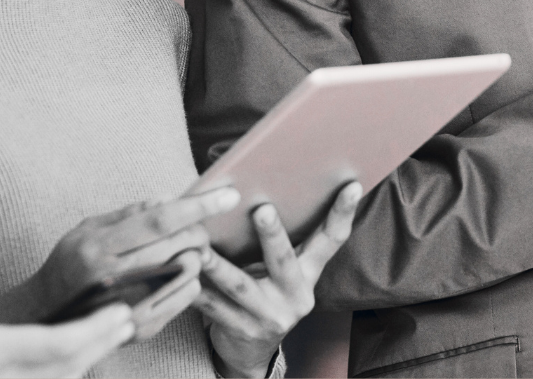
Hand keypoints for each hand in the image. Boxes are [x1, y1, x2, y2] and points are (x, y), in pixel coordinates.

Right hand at [0, 187, 239, 326]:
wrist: (46, 314)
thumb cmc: (70, 262)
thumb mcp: (88, 228)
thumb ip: (129, 213)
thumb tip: (169, 198)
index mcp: (101, 245)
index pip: (161, 219)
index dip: (198, 205)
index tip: (228, 194)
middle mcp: (114, 276)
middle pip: (179, 244)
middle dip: (200, 229)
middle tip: (201, 225)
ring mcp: (127, 306)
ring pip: (186, 270)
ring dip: (196, 254)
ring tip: (186, 248)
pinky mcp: (138, 328)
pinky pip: (183, 297)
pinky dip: (190, 279)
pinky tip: (177, 272)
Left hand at [194, 181, 362, 378]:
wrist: (249, 350)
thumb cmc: (264, 290)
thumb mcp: (282, 268)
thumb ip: (282, 238)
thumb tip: (266, 181)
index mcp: (308, 274)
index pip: (332, 239)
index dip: (343, 212)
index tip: (352, 185)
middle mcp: (296, 297)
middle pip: (283, 261)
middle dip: (272, 235)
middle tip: (261, 209)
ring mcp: (269, 317)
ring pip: (240, 286)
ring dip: (218, 264)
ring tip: (201, 245)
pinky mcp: (241, 330)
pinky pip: (212, 308)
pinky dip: (194, 289)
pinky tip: (180, 272)